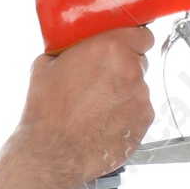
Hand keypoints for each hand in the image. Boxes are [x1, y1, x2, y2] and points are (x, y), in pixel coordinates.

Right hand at [20, 26, 155, 188]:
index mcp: (110, 48)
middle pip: (140, 61)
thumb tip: (70, 49)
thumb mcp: (46, 66)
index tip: (125, 47)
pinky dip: (126, 115)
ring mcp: (140, 98)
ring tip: (98, 108)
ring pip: (138, 88)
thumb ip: (68, 51)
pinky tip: (105, 122)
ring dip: (124, 94)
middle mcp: (131, 70)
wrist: (52, 153)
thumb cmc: (48, 113)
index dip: (132, 42)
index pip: (142, 35)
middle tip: (102, 81)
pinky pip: (139, 111)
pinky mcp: (143, 122)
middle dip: (124, 68)